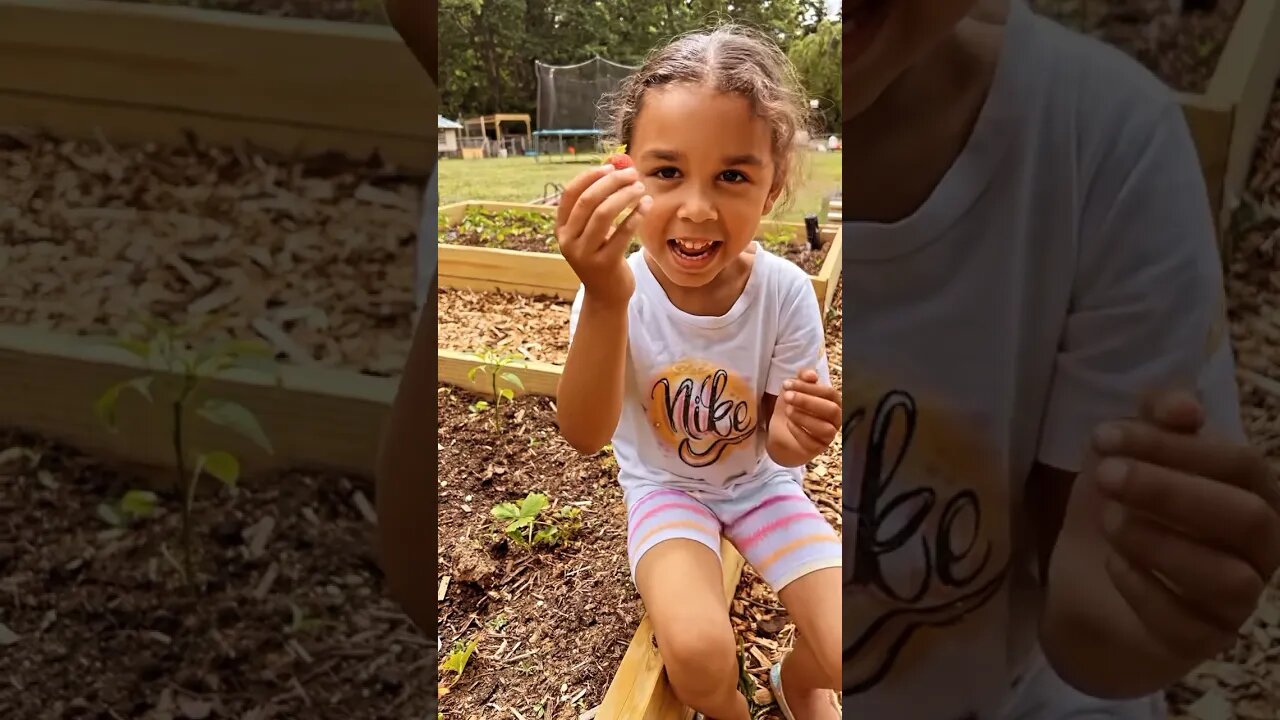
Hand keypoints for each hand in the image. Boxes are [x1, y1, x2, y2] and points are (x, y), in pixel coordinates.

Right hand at [556, 163, 651, 306]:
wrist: (605, 295)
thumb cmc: (601, 255)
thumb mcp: (591, 233)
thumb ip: (597, 205)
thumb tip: (615, 168)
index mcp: (562, 229)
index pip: (570, 194)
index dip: (589, 176)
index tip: (610, 166)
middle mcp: (568, 241)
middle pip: (588, 201)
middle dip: (612, 183)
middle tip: (632, 174)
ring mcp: (584, 254)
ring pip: (604, 214)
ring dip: (624, 196)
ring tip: (640, 188)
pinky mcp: (604, 264)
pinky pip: (622, 232)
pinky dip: (636, 214)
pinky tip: (646, 204)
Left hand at [779, 369, 840, 455]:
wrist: (781, 431)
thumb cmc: (793, 407)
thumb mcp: (795, 389)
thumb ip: (803, 379)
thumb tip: (811, 374)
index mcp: (834, 401)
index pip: (830, 393)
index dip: (809, 387)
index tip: (788, 384)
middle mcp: (836, 419)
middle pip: (832, 410)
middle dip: (808, 402)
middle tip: (787, 396)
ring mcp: (829, 436)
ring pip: (826, 429)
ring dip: (804, 417)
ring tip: (788, 411)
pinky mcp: (818, 449)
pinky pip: (812, 443)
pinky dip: (799, 431)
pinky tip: (789, 423)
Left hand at [1090, 388, 1279, 660]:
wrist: (1088, 585)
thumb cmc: (1123, 507)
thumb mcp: (1127, 453)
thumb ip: (1155, 419)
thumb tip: (1185, 406)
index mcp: (1254, 492)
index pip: (1240, 464)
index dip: (1174, 446)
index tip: (1105, 436)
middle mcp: (1261, 547)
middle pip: (1247, 518)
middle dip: (1171, 491)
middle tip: (1106, 476)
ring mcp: (1238, 600)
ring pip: (1229, 578)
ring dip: (1161, 543)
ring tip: (1109, 522)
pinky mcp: (1204, 642)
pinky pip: (1187, 623)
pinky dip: (1144, 588)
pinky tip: (1113, 563)